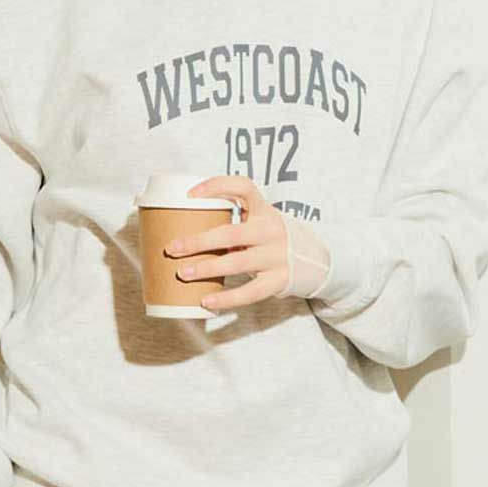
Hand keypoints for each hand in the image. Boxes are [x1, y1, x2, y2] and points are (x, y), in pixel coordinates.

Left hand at [163, 176, 289, 312]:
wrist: (314, 261)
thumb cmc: (271, 240)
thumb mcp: (259, 221)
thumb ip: (232, 222)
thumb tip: (182, 228)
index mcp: (264, 210)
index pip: (243, 187)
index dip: (217, 186)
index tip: (190, 194)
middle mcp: (271, 231)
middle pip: (231, 234)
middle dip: (199, 241)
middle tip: (172, 248)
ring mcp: (277, 257)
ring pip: (238, 263)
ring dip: (207, 268)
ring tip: (183, 273)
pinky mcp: (278, 280)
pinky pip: (249, 292)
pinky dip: (226, 298)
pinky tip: (205, 300)